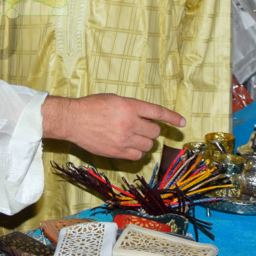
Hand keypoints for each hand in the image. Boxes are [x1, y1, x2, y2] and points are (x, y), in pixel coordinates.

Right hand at [42, 94, 184, 160]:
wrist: (73, 120)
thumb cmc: (92, 107)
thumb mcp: (114, 99)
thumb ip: (132, 108)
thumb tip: (147, 118)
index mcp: (130, 106)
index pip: (158, 113)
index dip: (172, 118)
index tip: (182, 123)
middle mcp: (129, 123)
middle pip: (154, 132)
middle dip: (151, 130)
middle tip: (141, 128)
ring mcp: (124, 139)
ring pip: (148, 146)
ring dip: (145, 142)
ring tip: (133, 137)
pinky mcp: (117, 152)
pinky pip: (138, 156)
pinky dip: (137, 153)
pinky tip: (129, 146)